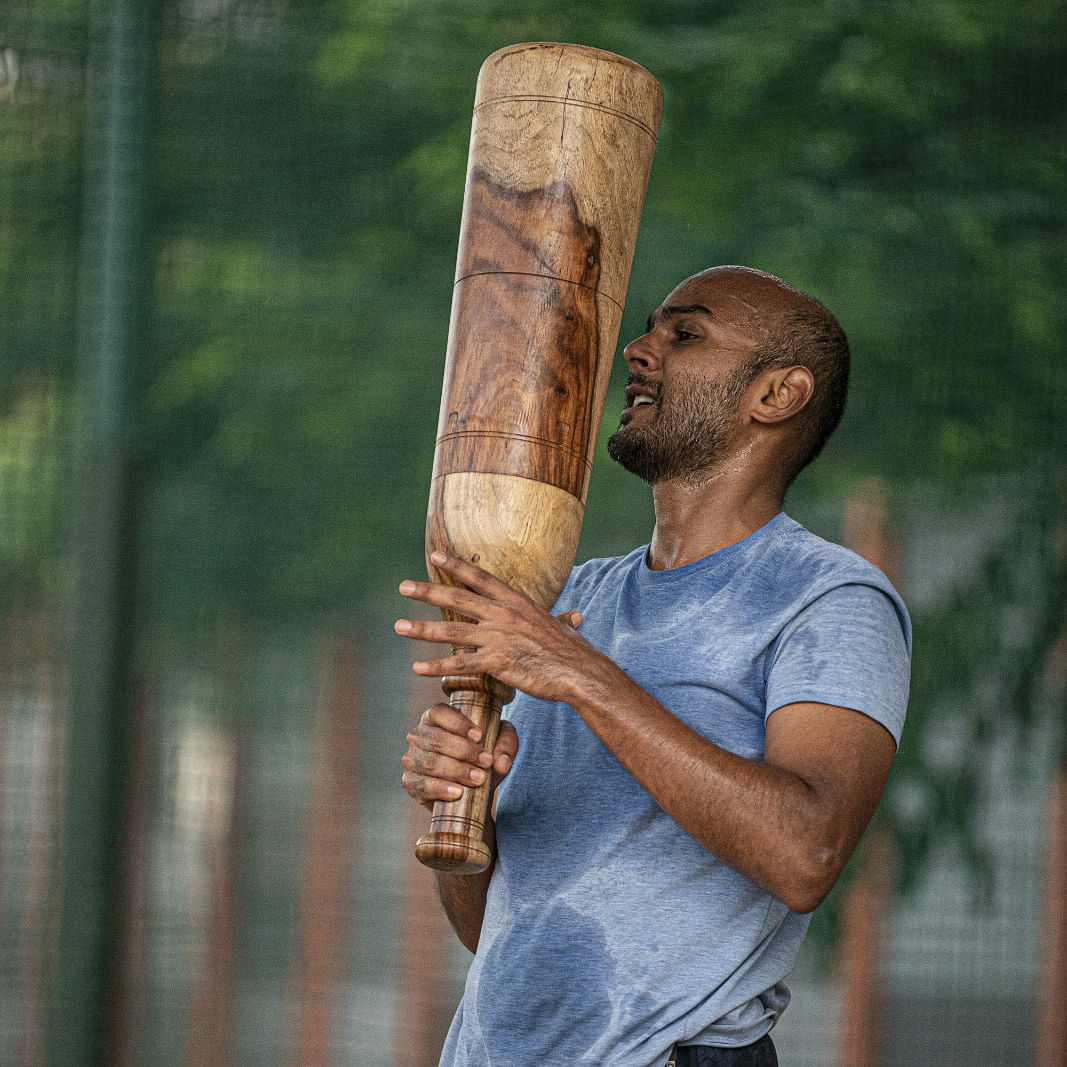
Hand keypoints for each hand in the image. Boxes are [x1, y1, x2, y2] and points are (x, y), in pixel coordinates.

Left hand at [395, 551, 610, 704]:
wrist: (579, 673)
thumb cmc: (573, 653)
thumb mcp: (564, 628)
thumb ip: (561, 620)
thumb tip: (573, 616)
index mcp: (517, 602)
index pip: (481, 577)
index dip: (457, 565)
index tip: (435, 556)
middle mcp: (504, 615)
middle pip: (458, 598)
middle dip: (427, 591)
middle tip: (403, 587)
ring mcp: (498, 638)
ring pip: (451, 631)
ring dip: (422, 629)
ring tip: (399, 627)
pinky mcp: (496, 663)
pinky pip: (460, 665)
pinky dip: (436, 667)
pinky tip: (417, 668)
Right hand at [401, 702, 518, 809]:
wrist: (471, 792)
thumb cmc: (482, 758)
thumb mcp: (499, 744)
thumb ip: (505, 744)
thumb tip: (499, 761)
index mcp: (434, 718)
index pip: (439, 713)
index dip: (458, 723)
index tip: (479, 736)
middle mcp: (418, 735)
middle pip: (437, 739)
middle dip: (464, 751)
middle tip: (486, 762)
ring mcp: (411, 759)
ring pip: (430, 762)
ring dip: (457, 771)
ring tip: (478, 778)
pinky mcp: (410, 782)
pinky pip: (422, 785)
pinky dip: (441, 789)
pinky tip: (458, 792)